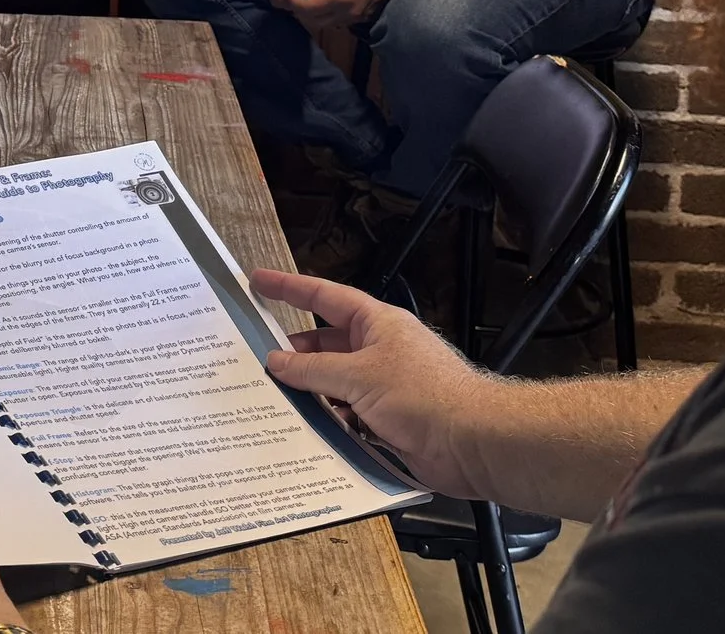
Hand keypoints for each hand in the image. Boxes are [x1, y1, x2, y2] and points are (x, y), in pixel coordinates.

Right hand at [252, 269, 503, 498]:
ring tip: (267, 396)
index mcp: (376, 324)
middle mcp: (378, 350)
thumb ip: (313, 369)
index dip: (290, 288)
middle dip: (293, 351)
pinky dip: (325, 419)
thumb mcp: (359, 376)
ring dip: (307, 390)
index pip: (325, 297)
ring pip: (333, 382)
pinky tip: (300, 428)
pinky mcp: (385, 420)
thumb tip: (275, 360)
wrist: (472, 443)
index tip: (257, 281)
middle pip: (325, 344)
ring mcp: (382, 386)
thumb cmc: (421, 395)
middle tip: (252, 357)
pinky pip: (345, 414)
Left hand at [281, 0, 412, 29]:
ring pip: (325, 24)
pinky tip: (324, 1)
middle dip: (301, 10)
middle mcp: (347, 14)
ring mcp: (355, 18)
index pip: (307, 9)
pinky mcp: (361, 18)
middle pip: (314, 21)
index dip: (293, 1)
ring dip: (313, 14)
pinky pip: (337, 21)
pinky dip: (326, 15)